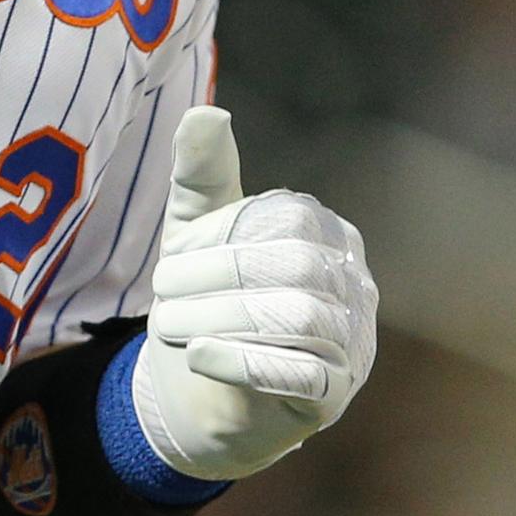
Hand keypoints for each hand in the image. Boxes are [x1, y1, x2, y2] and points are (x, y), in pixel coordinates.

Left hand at [131, 106, 377, 482]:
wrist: (199, 403)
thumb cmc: (208, 306)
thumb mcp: (194, 237)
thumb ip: (202, 177)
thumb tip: (206, 111)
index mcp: (328, 235)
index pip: (289, 216)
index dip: (223, 232)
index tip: (171, 257)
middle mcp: (354, 285)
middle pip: (295, 265)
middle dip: (217, 278)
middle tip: (160, 296)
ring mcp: (352, 344)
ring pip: (299, 318)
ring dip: (222, 319)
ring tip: (169, 327)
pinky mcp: (333, 398)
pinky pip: (303, 375)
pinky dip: (246, 362)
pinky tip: (199, 356)